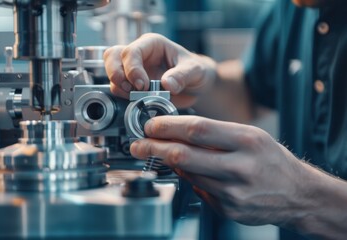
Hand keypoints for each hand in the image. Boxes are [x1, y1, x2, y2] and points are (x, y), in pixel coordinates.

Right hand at [103, 33, 216, 107]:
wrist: (195, 86)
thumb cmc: (195, 71)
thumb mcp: (195, 70)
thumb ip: (182, 75)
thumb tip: (167, 84)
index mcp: (152, 44)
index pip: (132, 51)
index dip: (133, 69)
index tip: (143, 85)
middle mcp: (139, 54)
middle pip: (113, 56)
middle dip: (116, 74)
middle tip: (130, 89)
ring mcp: (132, 69)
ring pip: (111, 71)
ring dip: (119, 87)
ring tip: (134, 97)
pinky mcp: (131, 84)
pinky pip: (117, 88)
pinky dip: (122, 96)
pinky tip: (136, 102)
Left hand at [130, 115, 312, 225]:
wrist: (297, 194)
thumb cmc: (271, 160)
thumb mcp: (251, 136)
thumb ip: (216, 134)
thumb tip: (177, 132)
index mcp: (247, 141)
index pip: (197, 129)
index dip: (168, 127)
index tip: (151, 125)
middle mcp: (240, 167)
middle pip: (184, 155)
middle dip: (153, 148)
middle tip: (138, 144)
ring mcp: (233, 192)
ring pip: (186, 174)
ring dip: (169, 164)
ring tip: (162, 154)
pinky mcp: (228, 209)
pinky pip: (197, 190)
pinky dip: (189, 179)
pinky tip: (191, 172)